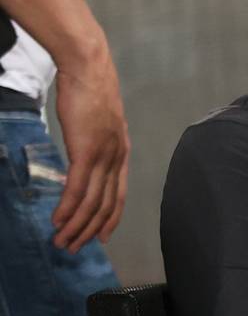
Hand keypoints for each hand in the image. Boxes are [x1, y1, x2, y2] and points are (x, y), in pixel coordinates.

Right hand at [51, 48, 128, 252]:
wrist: (88, 69)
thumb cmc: (90, 92)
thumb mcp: (98, 123)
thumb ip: (95, 144)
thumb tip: (84, 158)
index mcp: (122, 153)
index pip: (119, 195)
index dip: (110, 219)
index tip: (101, 238)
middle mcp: (117, 158)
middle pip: (105, 204)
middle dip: (89, 230)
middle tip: (73, 247)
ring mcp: (104, 155)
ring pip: (91, 201)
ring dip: (75, 224)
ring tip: (61, 240)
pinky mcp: (86, 150)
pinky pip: (77, 187)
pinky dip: (68, 207)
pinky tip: (58, 220)